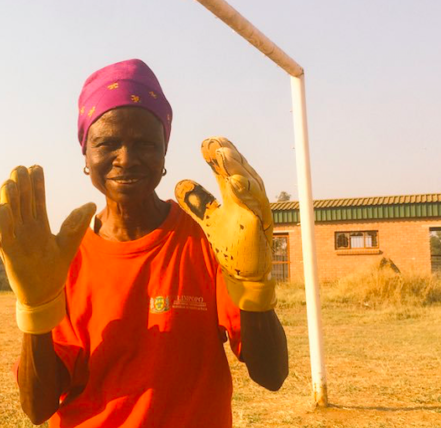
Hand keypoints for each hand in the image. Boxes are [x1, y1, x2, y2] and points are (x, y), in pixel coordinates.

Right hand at [0, 165, 95, 332]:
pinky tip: (0, 208)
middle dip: (21, 185)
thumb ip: (76, 224)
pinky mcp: (9, 254)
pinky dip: (1, 223)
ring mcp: (16, 240)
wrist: (45, 294)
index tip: (36, 167)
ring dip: (9, 199)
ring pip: (10, 215)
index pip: (36, 199)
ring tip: (10, 183)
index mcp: (38, 225)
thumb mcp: (69, 244)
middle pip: (21, 203)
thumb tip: (90, 203)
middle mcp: (25, 229)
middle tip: (20, 168)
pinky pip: (2, 237)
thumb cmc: (54, 268)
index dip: (36, 184)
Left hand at [175, 137, 275, 310]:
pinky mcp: (260, 224)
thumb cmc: (233, 245)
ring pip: (250, 183)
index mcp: (236, 195)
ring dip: (236, 167)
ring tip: (223, 153)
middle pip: (240, 170)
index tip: (204, 143)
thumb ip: (197, 203)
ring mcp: (256, 210)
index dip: (217, 157)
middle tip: (214, 141)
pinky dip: (246, 192)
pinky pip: (255, 205)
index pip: (227, 170)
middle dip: (228, 154)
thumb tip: (180, 184)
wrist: (246, 273)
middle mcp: (249, 199)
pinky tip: (235, 181)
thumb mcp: (210, 221)